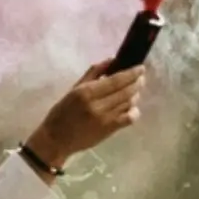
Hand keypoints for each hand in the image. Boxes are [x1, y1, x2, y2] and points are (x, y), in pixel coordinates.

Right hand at [23, 62, 143, 171]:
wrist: (57, 139)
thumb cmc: (63, 112)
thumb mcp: (74, 88)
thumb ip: (94, 73)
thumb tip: (113, 60)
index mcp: (87, 92)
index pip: (115, 80)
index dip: (131, 73)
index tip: (141, 68)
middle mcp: (97, 105)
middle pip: (125, 91)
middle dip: (137, 83)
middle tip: (141, 78)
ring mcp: (105, 119)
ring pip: (128, 103)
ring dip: (135, 95)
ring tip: (134, 91)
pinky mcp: (109, 130)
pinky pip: (129, 119)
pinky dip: (134, 111)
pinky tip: (132, 108)